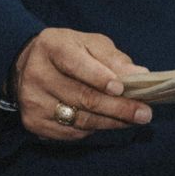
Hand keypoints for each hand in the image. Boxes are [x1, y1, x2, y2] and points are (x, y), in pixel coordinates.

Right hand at [11, 28, 150, 140]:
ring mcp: (32, 100)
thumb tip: (139, 74)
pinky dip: (94, 129)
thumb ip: (114, 58)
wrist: (30, 65)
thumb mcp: (91, 44)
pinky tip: (108, 122)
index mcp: (52, 47)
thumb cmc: (71, 52)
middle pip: (82, 96)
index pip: (76, 64)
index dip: (99, 77)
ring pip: (79, 118)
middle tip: (144, 113)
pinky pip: (71, 131)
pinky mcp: (33, 121)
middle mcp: (37, 74)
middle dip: (118, 107)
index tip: (122, 88)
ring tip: (134, 120)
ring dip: (111, 121)